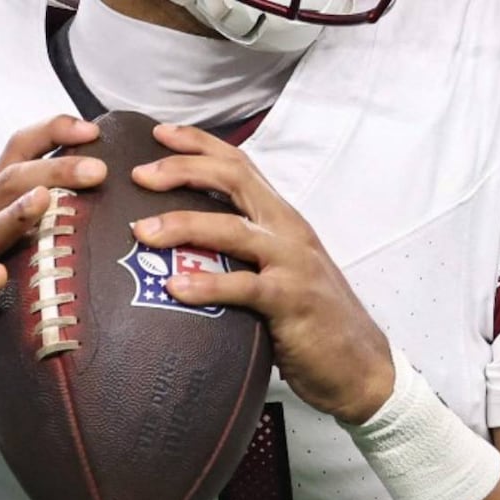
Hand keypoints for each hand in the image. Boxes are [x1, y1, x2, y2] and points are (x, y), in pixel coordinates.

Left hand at [130, 124, 393, 423]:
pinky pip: (243, 288)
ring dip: (182, 225)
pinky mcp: (292, 301)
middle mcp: (287, 230)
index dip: (199, 143)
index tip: (158, 132)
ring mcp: (292, 263)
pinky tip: (175, 287)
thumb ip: (239, 253)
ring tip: (142, 232)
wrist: (360, 366)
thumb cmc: (311, 319)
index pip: (239, 164)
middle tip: (138, 174)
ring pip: (232, 229)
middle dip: (182, 170)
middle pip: (233, 179)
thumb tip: (181, 249)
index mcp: (281, 218)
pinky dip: (207, 285)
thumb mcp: (276, 271)